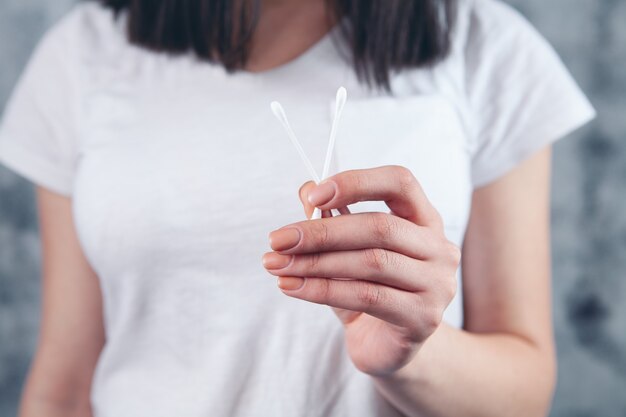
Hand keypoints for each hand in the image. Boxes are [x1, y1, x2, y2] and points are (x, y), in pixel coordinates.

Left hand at [261, 165, 459, 375]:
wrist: (387, 346)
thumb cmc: (368, 289)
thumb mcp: (347, 250)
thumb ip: (332, 217)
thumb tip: (306, 189)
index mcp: (424, 219)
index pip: (399, 182)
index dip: (357, 182)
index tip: (313, 195)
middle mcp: (439, 248)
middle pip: (379, 227)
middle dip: (322, 232)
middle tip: (278, 239)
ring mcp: (436, 284)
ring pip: (371, 262)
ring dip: (315, 262)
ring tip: (278, 265)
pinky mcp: (423, 318)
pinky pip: (366, 296)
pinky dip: (321, 290)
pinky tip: (291, 286)